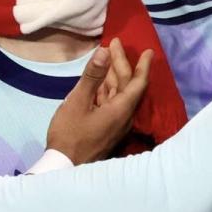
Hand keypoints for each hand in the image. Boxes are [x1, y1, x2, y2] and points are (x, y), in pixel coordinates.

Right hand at [46, 38, 151, 163]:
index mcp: (121, 110)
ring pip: (118, 94)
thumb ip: (92, 76)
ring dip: (113, 75)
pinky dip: (107, 89)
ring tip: (107, 57)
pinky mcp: (106, 129)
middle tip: (114, 44)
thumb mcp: (78, 102)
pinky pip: (111, 103)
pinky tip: (99, 81)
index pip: (138, 83)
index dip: (143, 65)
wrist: (64, 168)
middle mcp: (123, 117)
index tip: (148, 50)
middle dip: (121, 64)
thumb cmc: (70, 134)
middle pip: (127, 86)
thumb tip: (104, 52)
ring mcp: (115, 124)